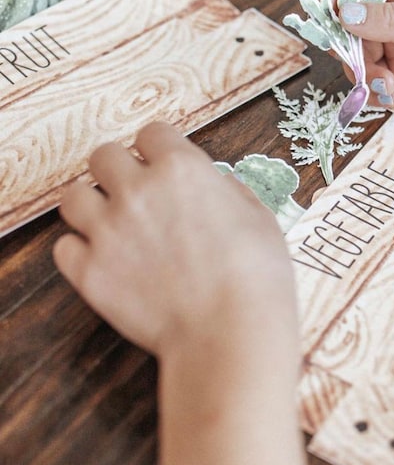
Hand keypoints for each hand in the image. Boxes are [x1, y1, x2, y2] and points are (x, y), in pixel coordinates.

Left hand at [53, 122, 297, 359]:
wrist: (230, 332)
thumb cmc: (256, 274)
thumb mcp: (258, 214)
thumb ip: (226, 190)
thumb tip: (213, 185)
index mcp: (182, 168)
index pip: (151, 132)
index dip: (158, 149)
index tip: (162, 164)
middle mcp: (139, 190)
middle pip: (102, 155)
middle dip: (117, 170)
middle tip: (133, 191)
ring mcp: (109, 231)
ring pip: (72, 196)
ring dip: (91, 205)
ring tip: (110, 223)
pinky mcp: (90, 272)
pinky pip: (64, 247)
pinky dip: (81, 252)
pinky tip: (104, 261)